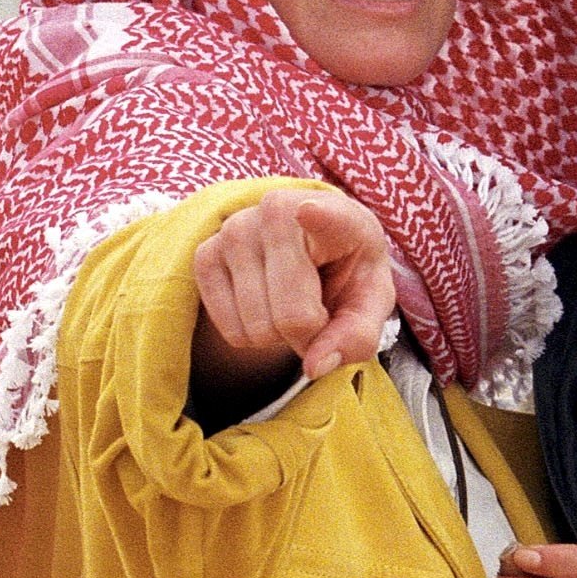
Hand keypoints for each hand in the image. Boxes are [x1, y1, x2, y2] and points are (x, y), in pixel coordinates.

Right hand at [191, 189, 395, 408]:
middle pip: (291, 315)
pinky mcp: (205, 255)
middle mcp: (276, 211)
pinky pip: (229, 331)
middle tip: (317, 309)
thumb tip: (313, 366)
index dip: (318, 217)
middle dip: (308, 333)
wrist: (313, 245)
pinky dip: (251, 335)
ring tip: (291, 300)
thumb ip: (356, 336)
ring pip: (256, 328)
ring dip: (278, 335)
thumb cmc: (347, 269)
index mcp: (336, 214)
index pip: (323, 215)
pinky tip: (264, 302)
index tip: (308, 213)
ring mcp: (234, 230)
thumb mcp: (370, 301)